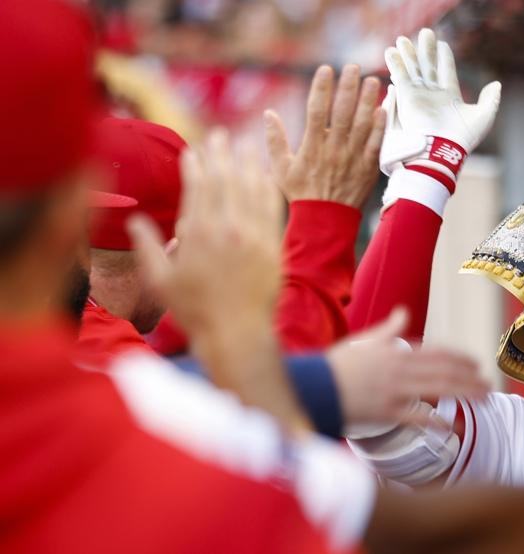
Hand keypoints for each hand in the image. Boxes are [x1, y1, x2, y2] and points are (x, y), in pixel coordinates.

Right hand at [129, 129, 281, 335]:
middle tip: (221, 135)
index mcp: (197, 234)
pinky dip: (268, 187)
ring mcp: (252, 236)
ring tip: (246, 143)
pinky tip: (266, 174)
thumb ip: (147, 247)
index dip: (196, 166)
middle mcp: (226, 229)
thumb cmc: (194, 310)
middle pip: (225, 180)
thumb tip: (135, 220)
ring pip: (251, 188)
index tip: (194, 151)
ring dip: (248, 163)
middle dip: (222, 154)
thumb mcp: (160, 281)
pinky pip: (271, 207)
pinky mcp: (272, 245)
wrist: (237, 332)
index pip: (198, 188)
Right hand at [265, 64, 385, 208]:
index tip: (325, 69)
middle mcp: (334, 149)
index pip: (317, 110)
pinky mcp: (367, 167)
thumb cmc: (301, 192)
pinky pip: (376, 144)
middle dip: (348, 87)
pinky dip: (380, 127)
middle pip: (343, 112)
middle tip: (353, 67)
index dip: (321, 88)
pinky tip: (383, 110)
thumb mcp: (280, 168)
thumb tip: (268, 113)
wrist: (324, 220)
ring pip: (363, 124)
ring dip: (368, 100)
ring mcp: (352, 157)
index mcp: (312, 146)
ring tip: (372, 81)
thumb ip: (274, 140)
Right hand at [327, 307, 489, 434]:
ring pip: (439, 389)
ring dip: (465, 393)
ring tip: (484, 399)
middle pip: (445, 372)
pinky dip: (436, 419)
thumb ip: (388, 329)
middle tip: (489, 385)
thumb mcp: (363, 341)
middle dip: (471, 378)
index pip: (438, 353)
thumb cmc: (336, 366)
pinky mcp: (386, 412)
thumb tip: (403, 311)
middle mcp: (400, 368)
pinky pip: (417, 416)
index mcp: (396, 351)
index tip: (477, 364)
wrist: (314, 388)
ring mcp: (394, 390)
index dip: (460, 359)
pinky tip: (453, 424)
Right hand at [379, 28, 500, 175]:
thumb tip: (496, 84)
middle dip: (426, 51)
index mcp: (450, 98)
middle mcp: (433, 96)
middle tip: (425, 33)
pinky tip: (391, 50)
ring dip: (408, 54)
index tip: (443, 44)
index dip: (444, 58)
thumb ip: (491, 99)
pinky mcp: (407, 98)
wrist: (442, 150)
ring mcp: (419, 97)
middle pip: (428, 67)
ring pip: (413, 70)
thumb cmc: (464, 137)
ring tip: (403, 39)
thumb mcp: (484, 116)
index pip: (447, 72)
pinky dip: (396, 64)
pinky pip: (400, 77)